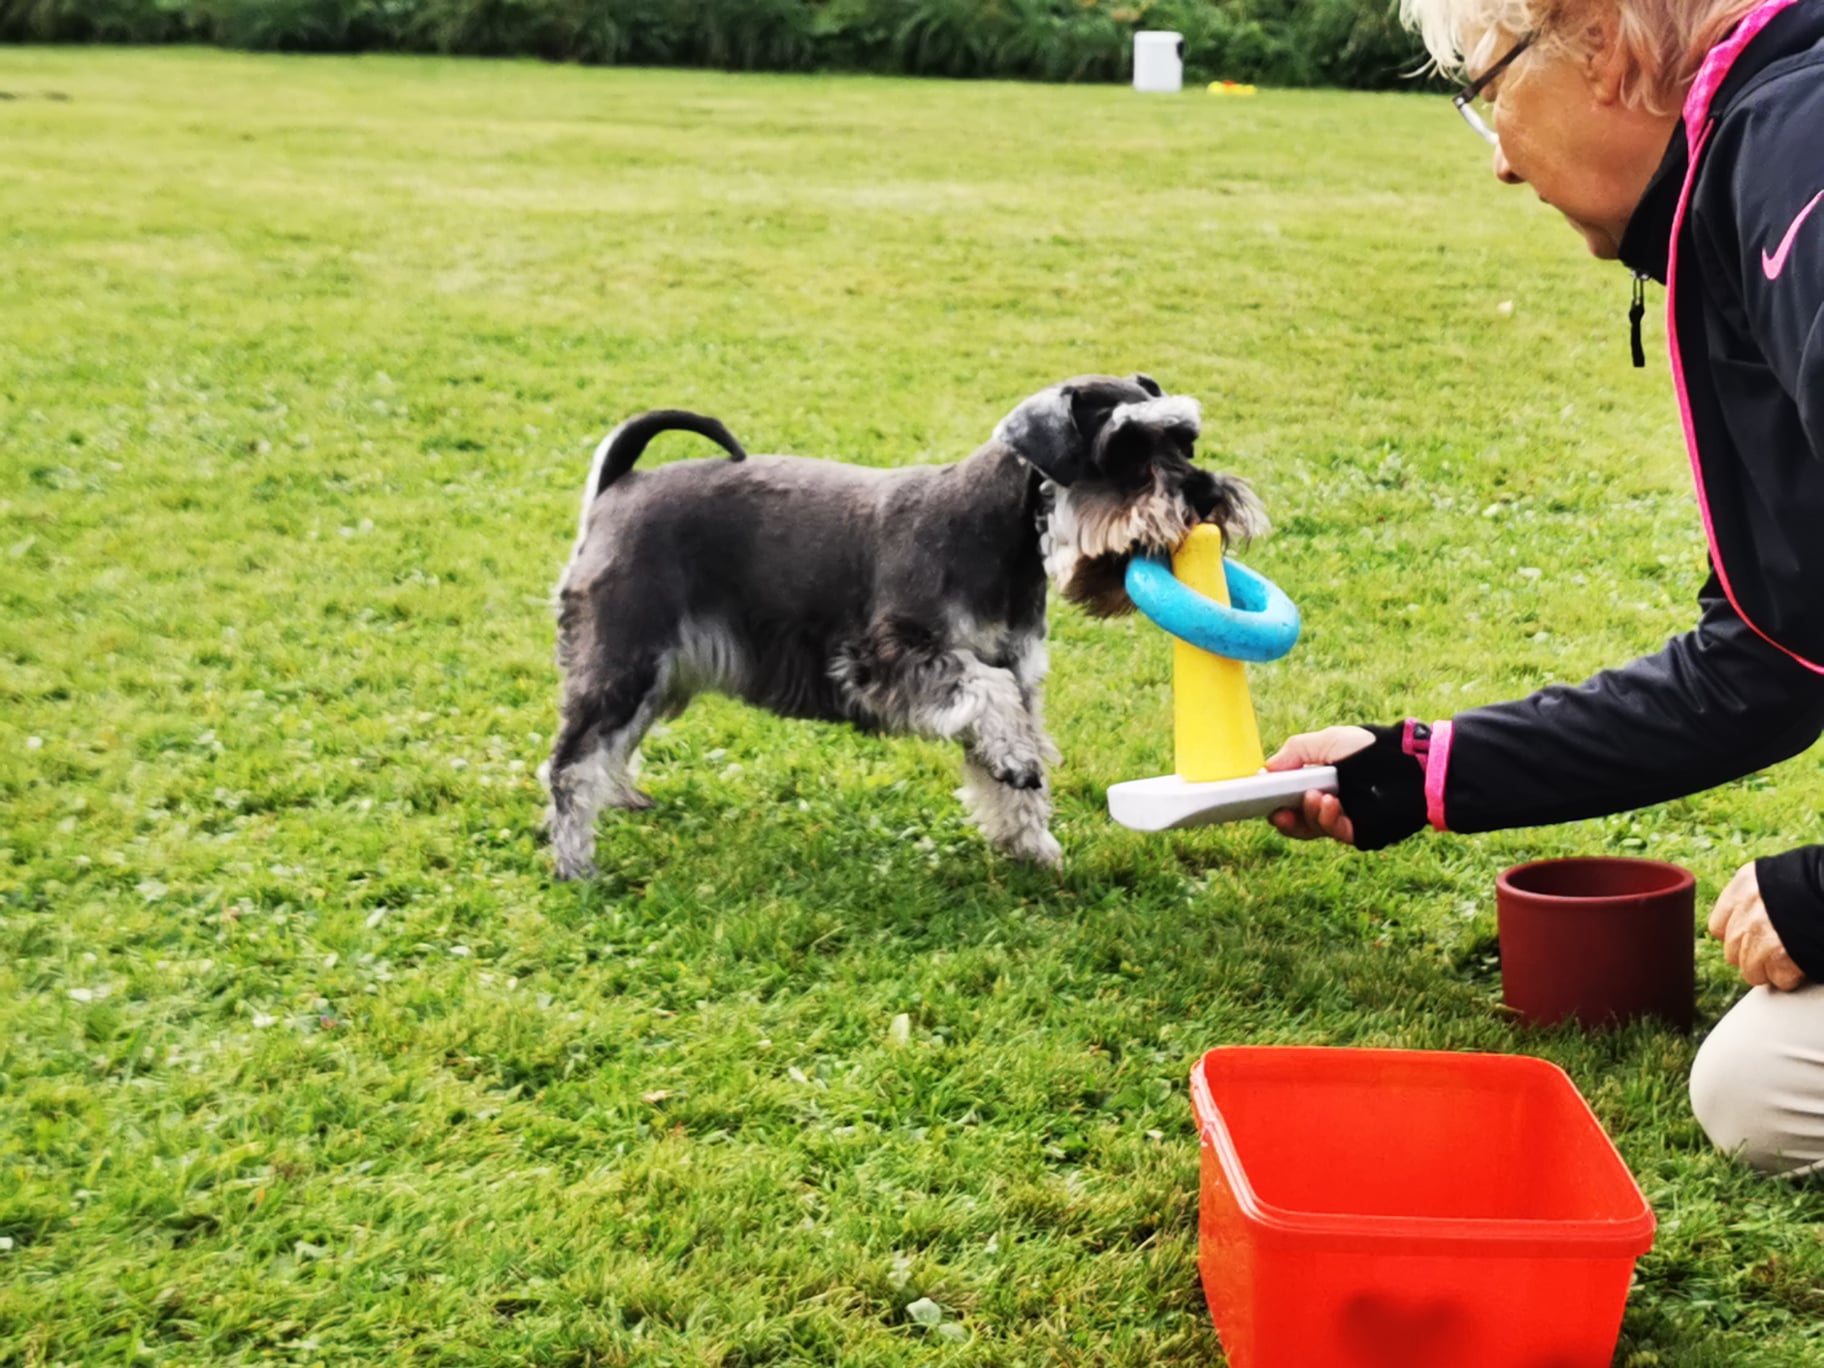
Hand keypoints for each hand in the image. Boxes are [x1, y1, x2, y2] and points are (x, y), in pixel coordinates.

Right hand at [1262, 726, 1375, 844]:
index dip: (1273, 798)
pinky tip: (1328, 803)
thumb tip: (1265, 770)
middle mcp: (1326, 802)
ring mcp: (1341, 818)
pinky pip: (1333, 831)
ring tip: (1315, 797)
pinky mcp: (1357, 830)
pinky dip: (1327, 819)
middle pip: (1293, 819)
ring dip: (1307, 813)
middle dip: (1282, 816)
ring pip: (1310, 828)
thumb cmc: (1370, 747)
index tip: (1262, 793)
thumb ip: (1295, 752)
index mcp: (1316, 781)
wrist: (1409, 762)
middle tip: (1278, 810)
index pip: (1287, 797)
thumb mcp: (1327, 741)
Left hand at [1708, 863, 1806, 990]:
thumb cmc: (1816, 880)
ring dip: (1770, 971)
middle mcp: (1746, 910)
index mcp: (1743, 886)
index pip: (1719, 926)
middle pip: (1733, 952)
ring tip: (1788, 963)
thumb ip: (1758, 898)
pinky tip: (1800, 967)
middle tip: (1773, 955)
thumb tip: (1749, 924)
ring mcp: (1761, 933)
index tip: (1750, 941)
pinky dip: (1790, 978)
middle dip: (1752, 957)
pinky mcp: (1781, 954)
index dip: (1736, 938)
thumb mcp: (1777, 877)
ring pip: (1751, 971)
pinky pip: (1778, 979)